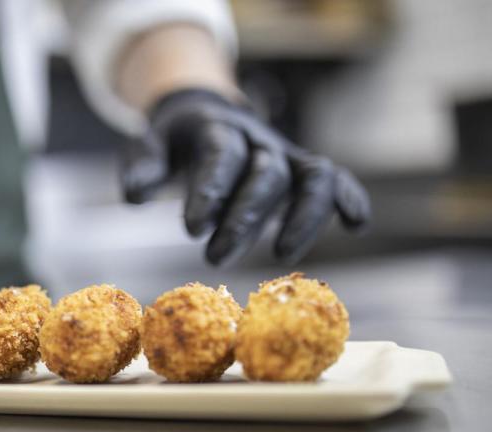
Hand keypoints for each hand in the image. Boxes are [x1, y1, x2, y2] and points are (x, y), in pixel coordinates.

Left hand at [121, 88, 370, 264]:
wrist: (205, 113)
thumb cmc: (174, 142)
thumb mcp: (149, 145)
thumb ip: (143, 166)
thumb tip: (134, 197)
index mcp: (216, 129)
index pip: (220, 156)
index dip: (210, 191)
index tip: (191, 230)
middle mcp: (257, 140)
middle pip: (264, 173)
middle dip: (244, 218)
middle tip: (216, 258)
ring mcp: (285, 153)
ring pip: (312, 175)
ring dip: (305, 215)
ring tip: (282, 255)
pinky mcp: (303, 169)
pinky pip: (335, 177)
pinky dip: (349, 197)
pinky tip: (357, 223)